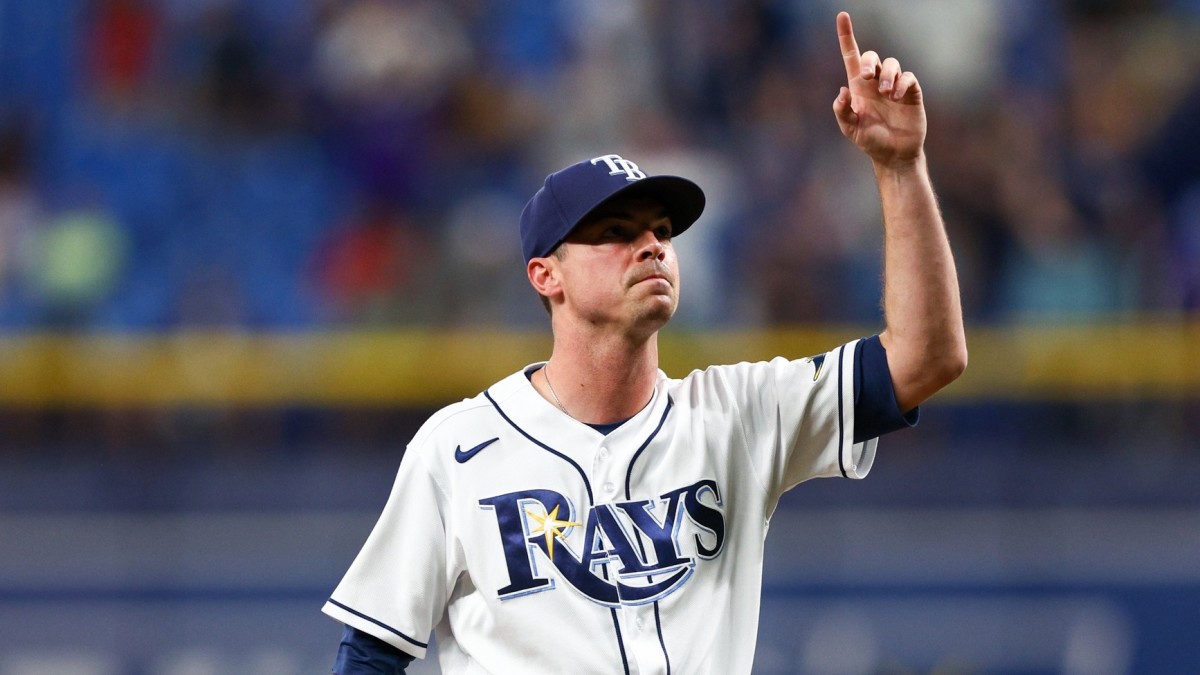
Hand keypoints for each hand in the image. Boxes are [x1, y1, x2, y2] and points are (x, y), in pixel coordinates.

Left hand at [832, 12, 926, 167]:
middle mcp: (875, 83)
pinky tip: (897, 96)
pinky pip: (909, 78)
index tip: (842, 16)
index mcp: (858, 88)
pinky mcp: (911, 93)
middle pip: (872, 57)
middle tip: (866, 77)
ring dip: (888, 75)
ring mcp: (894, 86)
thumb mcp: (850, 129)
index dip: (846, 36)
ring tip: (886, 95)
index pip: (851, 56)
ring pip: (892, 64)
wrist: (894, 155)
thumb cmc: (870, 141)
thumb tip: (843, 91)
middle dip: (870, 61)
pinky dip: (903, 83)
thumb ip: (842, 111)